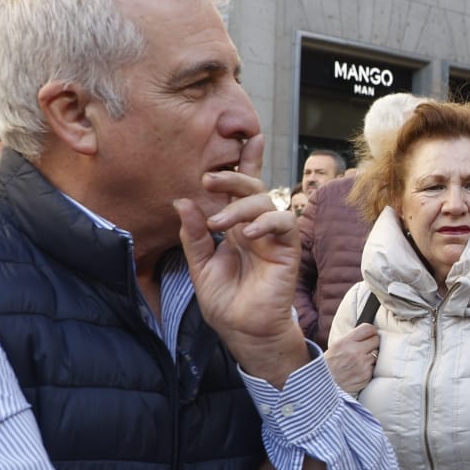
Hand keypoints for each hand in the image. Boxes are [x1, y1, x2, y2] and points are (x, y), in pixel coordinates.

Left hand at [175, 134, 308, 386]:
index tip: (243, 137)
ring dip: (241, 204)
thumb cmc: (226, 302)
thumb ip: (194, 235)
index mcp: (235, 228)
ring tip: (219, 223)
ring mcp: (272, 237)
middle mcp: (254, 227)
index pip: (240, 190)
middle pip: (251, 187)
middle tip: (208, 181)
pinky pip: (283, 223)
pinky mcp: (286, 250)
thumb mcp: (199, 266)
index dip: (244, 163)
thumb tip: (182, 202)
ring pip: (265, 201)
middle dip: (232, 177)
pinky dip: (266, 222)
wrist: (244, 332)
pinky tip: (249, 233)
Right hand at [325, 323, 379, 394]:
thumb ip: (350, 340)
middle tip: (366, 349)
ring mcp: (362, 364)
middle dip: (372, 344)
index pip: (368, 329)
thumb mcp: (334, 347)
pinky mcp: (366, 376)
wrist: (322, 387)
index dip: (371, 332)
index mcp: (345, 342)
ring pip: (376, 355)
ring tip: (359, 362)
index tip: (370, 335)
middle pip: (376, 340)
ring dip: (370, 357)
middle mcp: (355, 352)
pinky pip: (374, 368)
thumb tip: (365, 334)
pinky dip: (369, 369)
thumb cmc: (327, 367)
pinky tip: (359, 371)